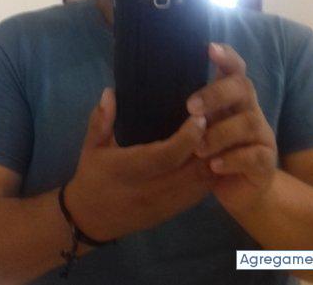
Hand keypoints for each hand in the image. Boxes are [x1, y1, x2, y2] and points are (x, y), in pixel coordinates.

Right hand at [65, 88, 215, 241]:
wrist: (91, 220)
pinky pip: (200, 194)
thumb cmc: (92, 177)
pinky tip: (216, 156)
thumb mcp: (91, 147)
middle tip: (219, 119)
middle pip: (192, 170)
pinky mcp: (173, 212)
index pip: (167, 156)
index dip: (187, 137)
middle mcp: (151, 189)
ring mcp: (165, 204)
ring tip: (222, 134)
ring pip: (201, 183)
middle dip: (210, 144)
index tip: (200, 117)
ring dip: (215, 159)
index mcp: (129, 170)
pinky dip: (212, 174)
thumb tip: (109, 92)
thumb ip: (101, 120)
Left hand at [187, 43, 277, 213]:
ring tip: (198, 148)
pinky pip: (254, 156)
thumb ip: (187, 111)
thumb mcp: (198, 128)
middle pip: (243, 87)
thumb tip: (142, 92)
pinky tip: (213, 166)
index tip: (208, 48)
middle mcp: (250, 110)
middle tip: (190, 107)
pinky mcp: (266, 161)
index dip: (226, 56)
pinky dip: (232, 159)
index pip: (235, 69)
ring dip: (220, 133)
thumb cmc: (212, 151)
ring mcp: (261, 135)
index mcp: (232, 98)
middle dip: (216, 94)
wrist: (239, 189)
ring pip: (249, 122)